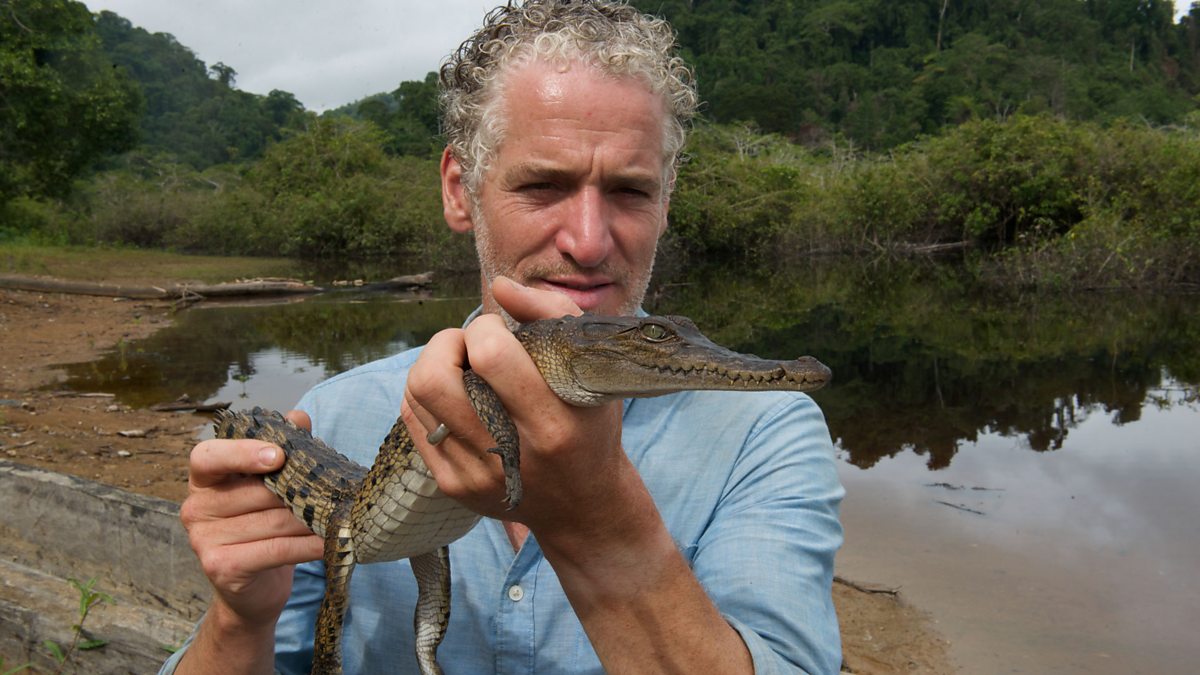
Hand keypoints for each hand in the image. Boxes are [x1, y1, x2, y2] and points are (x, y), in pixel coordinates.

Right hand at [180, 410, 323, 629]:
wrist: (253, 589)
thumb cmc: (264, 525)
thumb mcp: (271, 485)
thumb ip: (283, 448)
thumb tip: (298, 417)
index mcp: (204, 480)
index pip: (207, 456)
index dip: (241, 452)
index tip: (278, 455)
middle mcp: (196, 507)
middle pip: (257, 492)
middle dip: (300, 492)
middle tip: (334, 491)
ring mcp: (203, 540)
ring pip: (273, 521)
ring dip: (311, 519)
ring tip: (340, 516)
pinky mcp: (221, 567)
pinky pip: (276, 550)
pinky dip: (308, 545)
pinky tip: (330, 542)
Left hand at [401, 277, 633, 538]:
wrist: (582, 505)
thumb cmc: (590, 426)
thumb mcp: (591, 368)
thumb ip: (551, 316)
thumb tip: (499, 287)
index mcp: (553, 423)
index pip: (491, 356)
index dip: (484, 330)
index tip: (500, 333)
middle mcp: (513, 455)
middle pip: (436, 379)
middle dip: (445, 344)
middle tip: (469, 345)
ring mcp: (477, 475)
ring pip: (416, 398)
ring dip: (432, 366)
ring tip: (461, 367)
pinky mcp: (453, 486)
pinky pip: (413, 422)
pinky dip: (425, 396)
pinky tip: (454, 393)